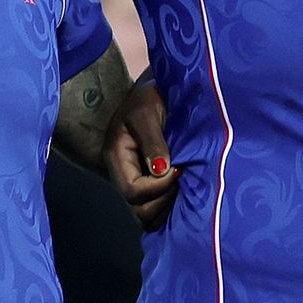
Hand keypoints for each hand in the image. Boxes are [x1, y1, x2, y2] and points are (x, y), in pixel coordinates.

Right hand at [108, 76, 175, 227]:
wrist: (156, 89)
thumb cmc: (149, 96)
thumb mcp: (146, 112)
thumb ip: (153, 142)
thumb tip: (162, 171)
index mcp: (117, 157)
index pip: (132, 191)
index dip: (157, 187)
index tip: (178, 169)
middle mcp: (124, 174)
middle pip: (138, 209)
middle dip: (164, 200)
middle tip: (182, 178)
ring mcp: (136, 179)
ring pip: (147, 214)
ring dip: (168, 206)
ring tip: (185, 185)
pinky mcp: (149, 182)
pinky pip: (156, 207)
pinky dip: (170, 206)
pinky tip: (185, 190)